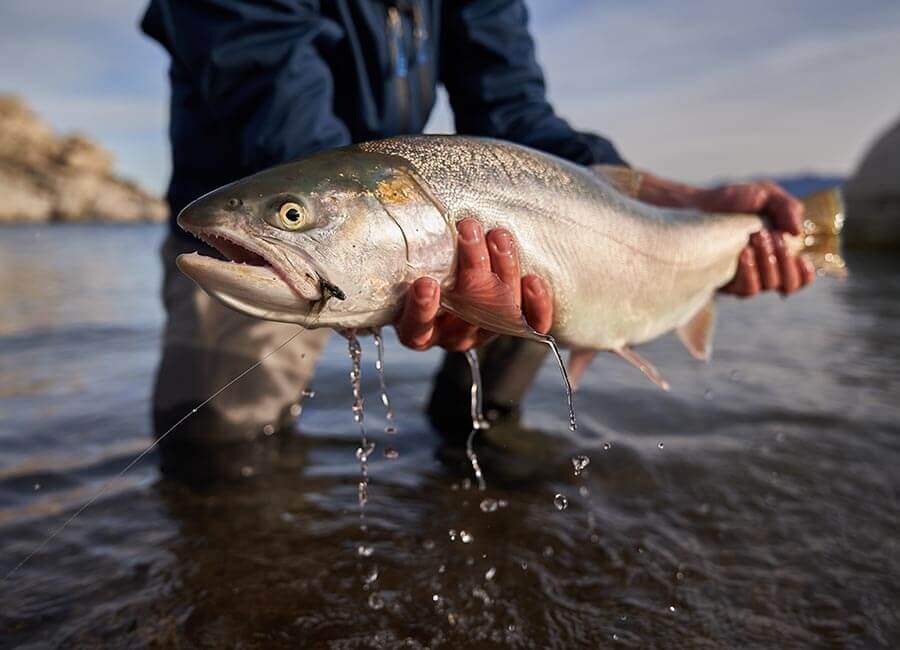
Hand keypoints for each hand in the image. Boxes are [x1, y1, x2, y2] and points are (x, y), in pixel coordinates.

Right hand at [395, 218, 552, 350]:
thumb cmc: (423, 268)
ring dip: (503, 269)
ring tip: (498, 236)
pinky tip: (533, 280)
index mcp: (419, 331)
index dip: (422, 309)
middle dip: (471, 266)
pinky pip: (532, 324)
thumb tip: (406, 214)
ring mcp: (485, 333)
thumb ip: (414, 255)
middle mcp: (453, 336)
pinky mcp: (514, 326)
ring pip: (501, 311)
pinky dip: (536, 304)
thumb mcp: (411, 264)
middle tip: (469, 230)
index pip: (418, 328)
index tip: (425, 283)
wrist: (453, 275)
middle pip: (467, 313)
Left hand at [694, 183, 814, 296]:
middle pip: (788, 284)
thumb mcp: (765, 195)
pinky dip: (750, 271)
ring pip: (768, 285)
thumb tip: (797, 232)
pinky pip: (746, 289)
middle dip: (785, 260)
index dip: (806, 274)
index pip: (799, 278)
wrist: (697, 204)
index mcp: (780, 254)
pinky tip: (744, 252)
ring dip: (768, 262)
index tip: (802, 258)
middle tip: (772, 235)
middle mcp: (764, 271)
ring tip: (757, 237)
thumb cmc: (734, 201)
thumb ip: (787, 207)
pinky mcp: (725, 283)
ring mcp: (745, 279)